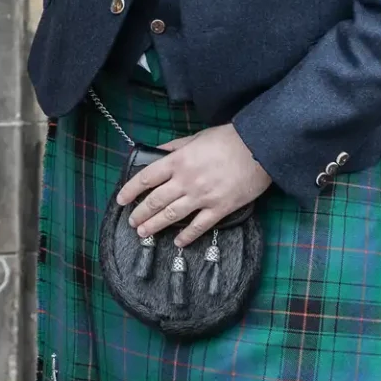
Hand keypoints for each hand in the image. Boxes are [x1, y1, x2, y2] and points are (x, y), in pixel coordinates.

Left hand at [116, 124, 272, 247]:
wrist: (259, 148)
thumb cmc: (228, 139)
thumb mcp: (196, 137)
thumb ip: (174, 147)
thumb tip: (156, 152)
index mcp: (178, 160)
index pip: (146, 178)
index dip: (131, 190)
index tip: (121, 199)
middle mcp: (186, 180)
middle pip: (156, 200)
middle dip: (140, 213)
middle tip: (132, 222)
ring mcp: (203, 196)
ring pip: (172, 215)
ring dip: (155, 225)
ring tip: (143, 233)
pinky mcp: (220, 207)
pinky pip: (199, 226)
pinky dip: (187, 236)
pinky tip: (178, 242)